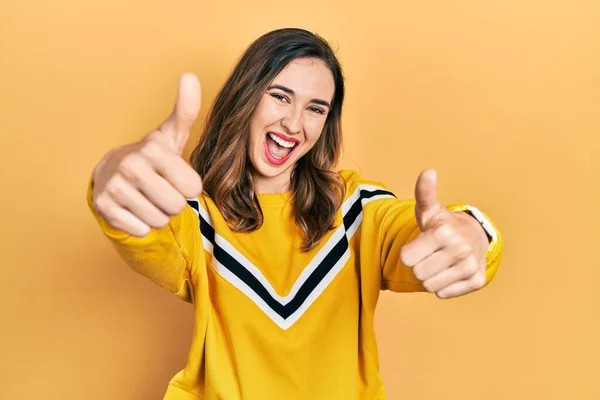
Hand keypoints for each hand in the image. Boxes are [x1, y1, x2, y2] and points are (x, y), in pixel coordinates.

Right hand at [91, 73, 202, 236]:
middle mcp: (132, 166)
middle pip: (176, 206)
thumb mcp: (171, 134)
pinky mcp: (104, 207)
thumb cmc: (152, 157)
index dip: (188, 187)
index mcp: (154, 150)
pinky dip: (141, 225)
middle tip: (161, 189)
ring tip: (148, 197)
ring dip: (158, 214)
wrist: (113, 173)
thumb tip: (189, 75)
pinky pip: (140, 229)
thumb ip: (186, 110)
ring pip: (159, 220)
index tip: (175, 177)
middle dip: (173, 202)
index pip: (192, 188)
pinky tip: (134, 208)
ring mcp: (115, 187)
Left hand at [400, 169, 489, 298]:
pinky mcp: (477, 281)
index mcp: (443, 232)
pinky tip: (449, 272)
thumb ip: (424, 193)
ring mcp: (470, 266)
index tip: (420, 245)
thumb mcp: (429, 210)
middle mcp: (460, 249)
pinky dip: (443, 286)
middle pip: (418, 273)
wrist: (474, 237)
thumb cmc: (443, 225)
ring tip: (439, 263)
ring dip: (430, 277)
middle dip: (420, 266)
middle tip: (430, 255)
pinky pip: (444, 294)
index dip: (409, 254)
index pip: (407, 259)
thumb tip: (428, 172)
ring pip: (430, 286)